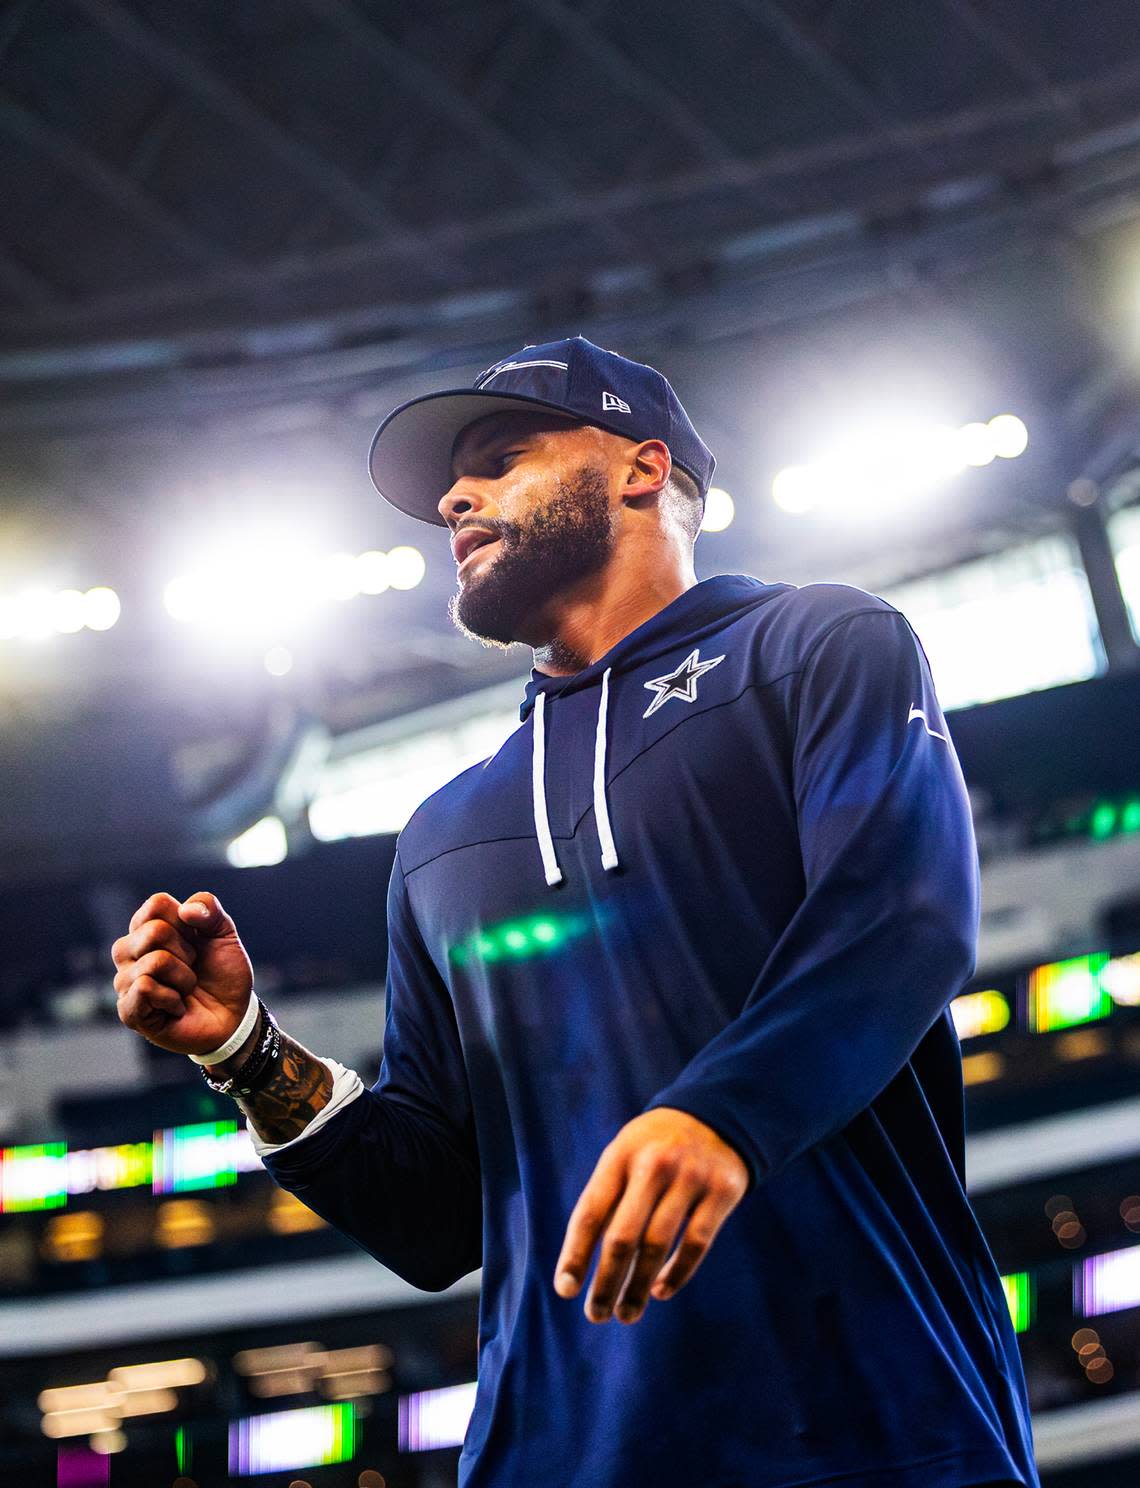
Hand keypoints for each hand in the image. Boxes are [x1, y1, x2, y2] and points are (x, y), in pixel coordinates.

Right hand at [112, 891, 253, 1056]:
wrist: (233, 1015)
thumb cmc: (223, 974)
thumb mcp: (224, 935)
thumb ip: (210, 910)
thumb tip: (185, 910)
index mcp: (147, 928)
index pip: (156, 904)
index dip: (187, 922)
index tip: (197, 941)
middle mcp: (129, 951)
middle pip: (154, 931)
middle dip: (187, 952)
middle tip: (192, 968)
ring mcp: (125, 980)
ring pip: (154, 962)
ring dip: (184, 978)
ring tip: (185, 990)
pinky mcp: (128, 1010)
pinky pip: (145, 988)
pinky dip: (173, 997)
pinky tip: (176, 1006)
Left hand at [553, 1107, 748, 1324]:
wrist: (715, 1113)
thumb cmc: (655, 1147)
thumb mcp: (625, 1154)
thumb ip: (608, 1198)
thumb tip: (582, 1263)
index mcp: (620, 1155)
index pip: (590, 1212)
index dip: (575, 1254)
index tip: (566, 1290)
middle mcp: (654, 1165)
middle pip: (622, 1236)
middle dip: (606, 1282)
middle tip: (595, 1315)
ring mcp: (690, 1177)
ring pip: (657, 1245)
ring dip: (638, 1287)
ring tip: (626, 1314)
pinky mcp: (722, 1191)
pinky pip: (696, 1243)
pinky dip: (677, 1273)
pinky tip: (659, 1291)